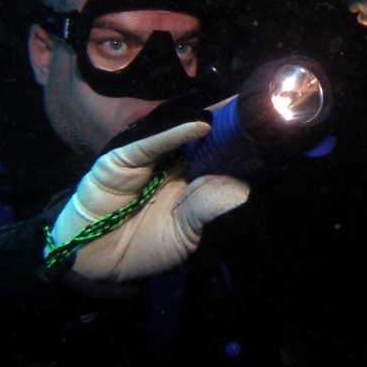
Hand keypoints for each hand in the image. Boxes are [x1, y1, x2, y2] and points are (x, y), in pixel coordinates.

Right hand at [50, 120, 248, 286]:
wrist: (94, 261)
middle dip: (232, 121)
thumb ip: (205, 208)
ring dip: (211, 119)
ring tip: (240, 108)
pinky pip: (151, 143)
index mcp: (191, 176)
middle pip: (206, 135)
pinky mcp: (122, 158)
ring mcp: (148, 156)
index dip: (244, 138)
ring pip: (182, 132)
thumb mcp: (183, 233)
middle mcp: (173, 160)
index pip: (222, 151)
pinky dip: (175, 132)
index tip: (273, 124)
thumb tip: (242, 189)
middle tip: (264, 105)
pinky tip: (201, 124)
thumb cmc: (142, 245)